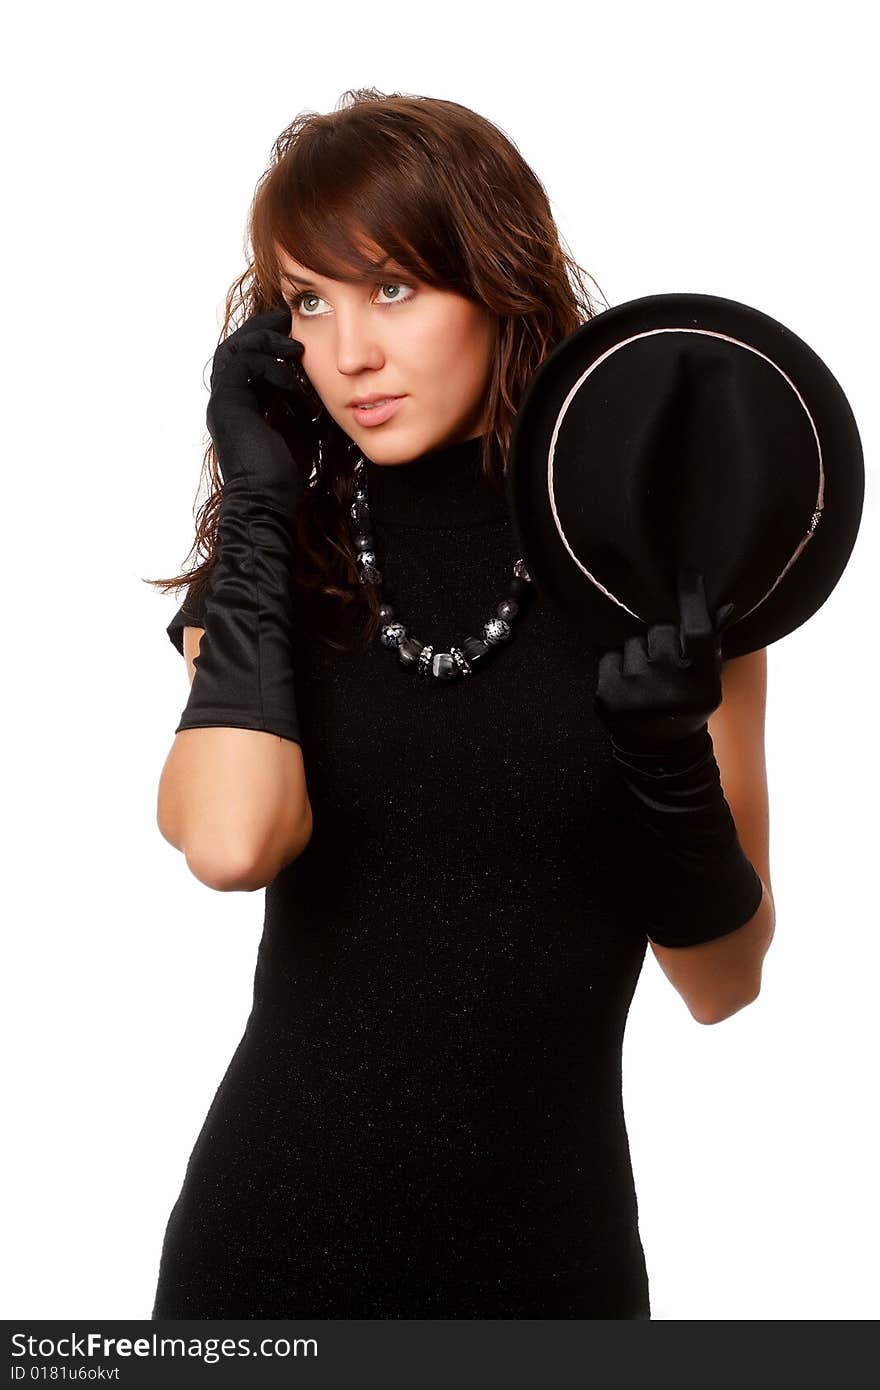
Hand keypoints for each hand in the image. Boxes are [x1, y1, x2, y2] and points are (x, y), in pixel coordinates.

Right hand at [206, 307, 315, 509]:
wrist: (267, 502)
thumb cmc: (284, 476)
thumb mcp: (296, 430)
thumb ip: (296, 404)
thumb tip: (315, 388)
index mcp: (241, 405)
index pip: (248, 359)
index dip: (270, 342)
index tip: (297, 333)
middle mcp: (227, 400)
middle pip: (234, 346)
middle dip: (262, 328)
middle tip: (288, 318)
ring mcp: (222, 403)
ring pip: (233, 350)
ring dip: (266, 342)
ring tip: (296, 346)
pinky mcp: (226, 406)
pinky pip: (244, 368)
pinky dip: (271, 368)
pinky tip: (294, 382)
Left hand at [594, 568, 735, 751]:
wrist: (660, 752)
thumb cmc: (688, 705)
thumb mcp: (708, 681)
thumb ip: (713, 645)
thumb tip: (725, 606)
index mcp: (701, 685)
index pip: (696, 631)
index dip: (692, 599)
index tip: (687, 574)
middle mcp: (669, 690)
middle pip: (659, 631)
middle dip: (661, 640)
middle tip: (664, 662)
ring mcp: (636, 695)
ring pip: (633, 643)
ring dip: (638, 654)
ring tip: (646, 679)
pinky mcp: (607, 698)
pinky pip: (609, 656)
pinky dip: (617, 666)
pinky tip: (628, 685)